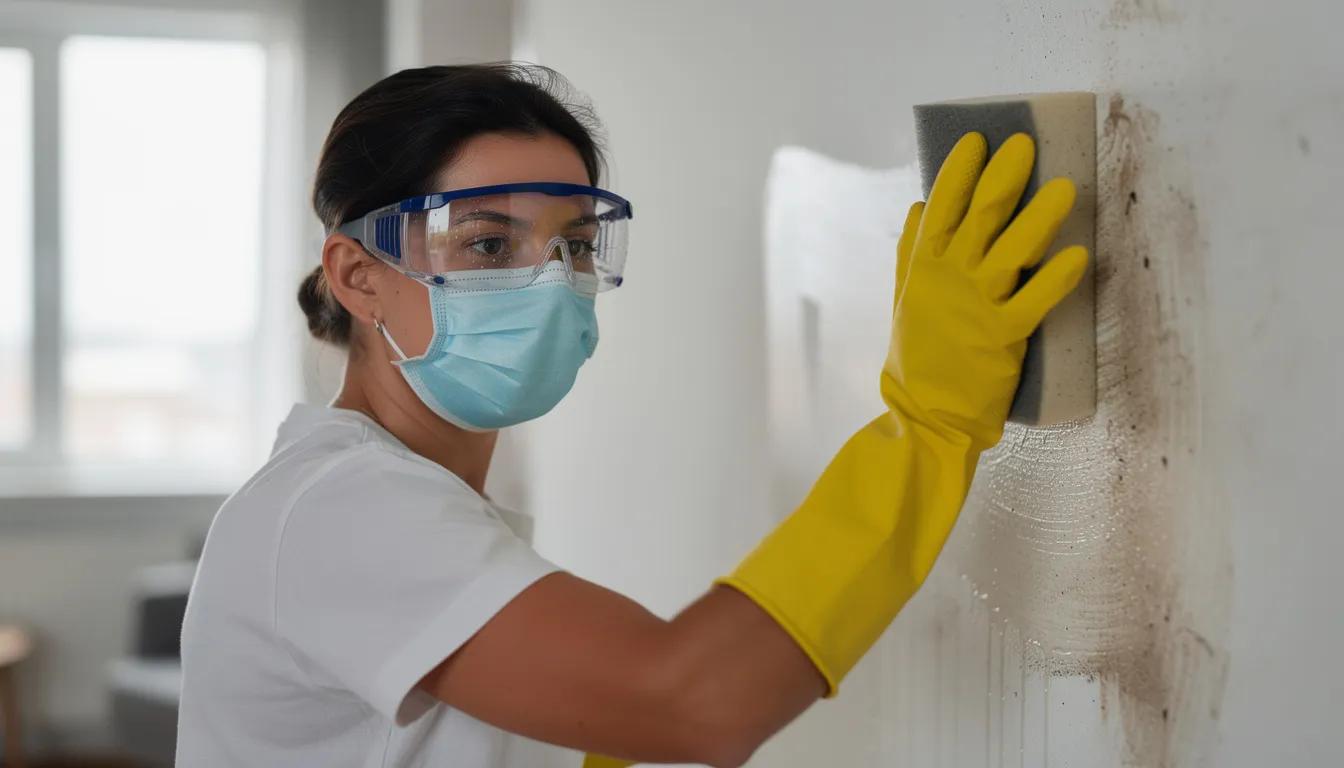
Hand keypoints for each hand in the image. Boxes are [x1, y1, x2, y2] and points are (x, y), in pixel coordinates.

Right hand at [884, 132, 1087, 446]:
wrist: (924, 414)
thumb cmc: (916, 357)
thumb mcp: (904, 298)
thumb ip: (911, 252)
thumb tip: (919, 206)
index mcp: (925, 267)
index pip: (942, 207)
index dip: (959, 171)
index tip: (977, 139)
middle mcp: (950, 279)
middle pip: (979, 219)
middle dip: (1003, 178)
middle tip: (1025, 145)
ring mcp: (977, 307)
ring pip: (1012, 252)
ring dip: (1039, 218)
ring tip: (1065, 188)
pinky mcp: (1003, 337)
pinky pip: (1035, 302)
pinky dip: (1056, 279)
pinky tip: (1078, 256)